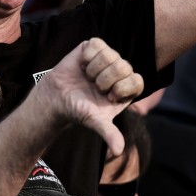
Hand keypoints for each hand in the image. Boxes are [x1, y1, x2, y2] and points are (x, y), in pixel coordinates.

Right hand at [40, 38, 143, 158]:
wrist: (57, 97)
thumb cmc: (79, 110)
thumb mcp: (95, 122)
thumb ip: (109, 133)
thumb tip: (119, 151)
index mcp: (127, 88)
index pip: (137, 81)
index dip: (121, 88)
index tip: (107, 97)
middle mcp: (121, 71)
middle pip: (123, 66)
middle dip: (104, 80)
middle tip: (94, 87)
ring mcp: (108, 57)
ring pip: (110, 55)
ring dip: (94, 70)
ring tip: (87, 77)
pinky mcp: (94, 46)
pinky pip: (97, 45)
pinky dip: (86, 58)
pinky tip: (82, 66)